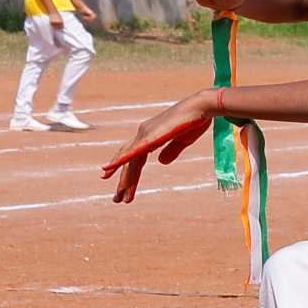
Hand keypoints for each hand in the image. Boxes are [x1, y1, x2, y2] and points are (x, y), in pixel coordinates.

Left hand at [100, 92, 222, 202]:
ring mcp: (144, 135)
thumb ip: (171, 151)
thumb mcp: (182, 141)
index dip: (129, 174)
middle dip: (124, 181)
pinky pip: (131, 152)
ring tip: (118, 197)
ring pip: (129, 161)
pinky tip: (107, 169)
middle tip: (118, 199)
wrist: (200, 107)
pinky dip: (118, 161)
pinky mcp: (148, 137)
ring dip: (124, 180)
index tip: (123, 189)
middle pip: (129, 162)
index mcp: (150, 137)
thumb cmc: (194, 121)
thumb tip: (161, 162)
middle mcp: (142, 135)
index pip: (135, 159)